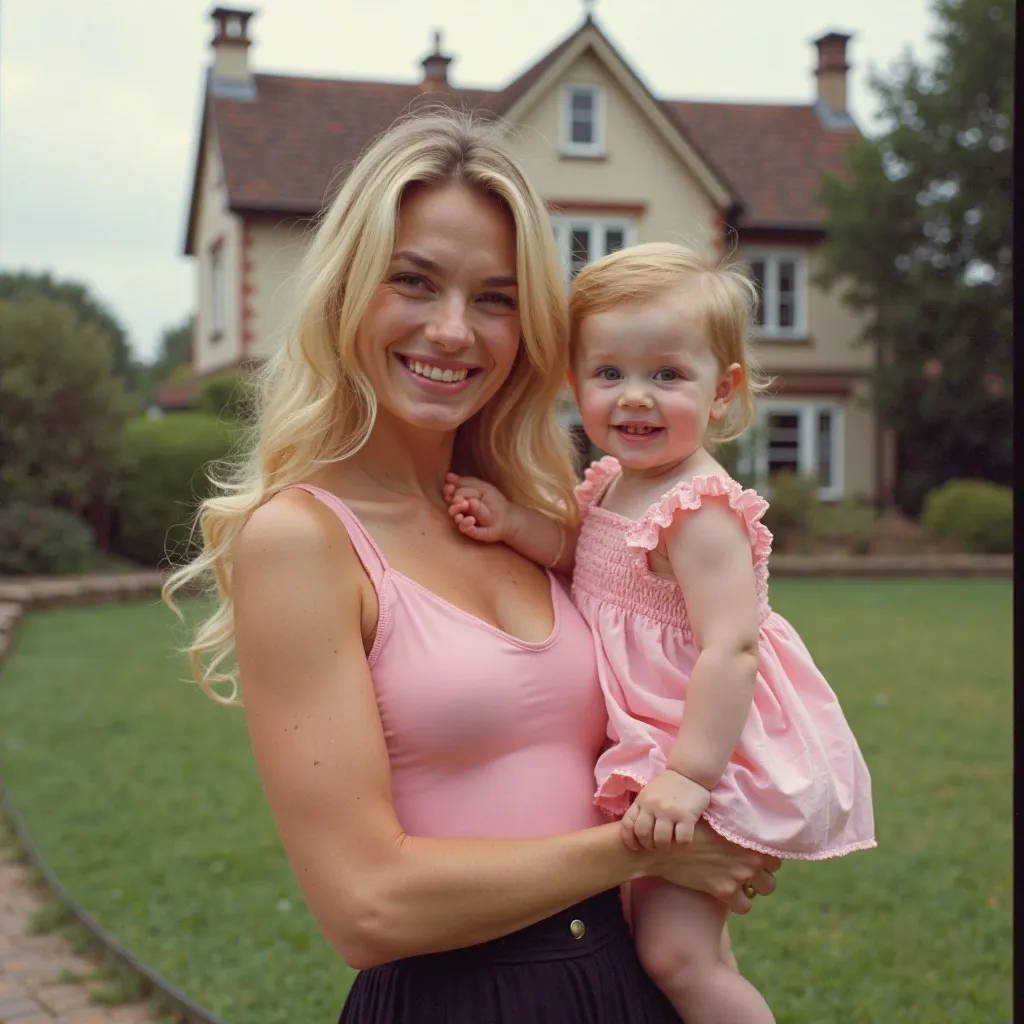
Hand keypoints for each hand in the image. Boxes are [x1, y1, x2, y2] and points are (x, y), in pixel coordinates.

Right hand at [443, 473, 513, 543]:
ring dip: (457, 511)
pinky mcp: (472, 531)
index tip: (450, 487)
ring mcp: (466, 522)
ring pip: (456, 518)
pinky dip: (466, 524)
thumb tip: (448, 476)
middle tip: (459, 499)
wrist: (507, 518)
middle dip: (455, 501)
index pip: (451, 494)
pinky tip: (471, 519)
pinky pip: (465, 529)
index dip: (449, 490)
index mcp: (460, 499)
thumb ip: (465, 482)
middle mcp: (461, 512)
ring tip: (463, 506)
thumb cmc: (493, 501)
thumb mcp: (481, 487)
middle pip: (452, 506)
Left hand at [621, 770, 710, 851]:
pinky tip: (682, 842)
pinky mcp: (687, 816)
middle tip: (656, 846)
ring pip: (661, 840)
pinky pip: (682, 840)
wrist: (689, 773)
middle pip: (643, 834)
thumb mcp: (648, 794)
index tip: (636, 847)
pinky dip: (681, 846)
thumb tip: (636, 833)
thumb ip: (642, 809)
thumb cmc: (668, 786)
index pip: (627, 824)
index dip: (629, 840)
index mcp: (641, 801)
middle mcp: (652, 806)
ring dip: (664, 848)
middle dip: (648, 846)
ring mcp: (669, 811)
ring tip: (669, 846)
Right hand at [645, 820, 781, 914]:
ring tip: (741, 881)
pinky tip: (729, 894)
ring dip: (755, 887)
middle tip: (747, 869)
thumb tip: (743, 815)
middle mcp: (749, 857)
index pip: (776, 851)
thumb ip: (734, 820)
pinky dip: (739, 902)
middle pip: (773, 873)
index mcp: (749, 836)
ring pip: (765, 889)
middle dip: (763, 873)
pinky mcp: (724, 891)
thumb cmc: (687, 826)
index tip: (755, 855)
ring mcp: (738, 876)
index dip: (766, 855)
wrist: (665, 845)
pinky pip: (745, 906)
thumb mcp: (714, 816)